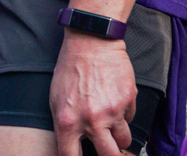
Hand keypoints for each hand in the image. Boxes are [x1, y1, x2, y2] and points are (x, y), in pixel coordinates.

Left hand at [50, 30, 135, 155]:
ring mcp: (113, 111)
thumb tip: (75, 146)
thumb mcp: (56, 100)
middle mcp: (92, 121)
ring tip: (113, 125)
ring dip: (120, 137)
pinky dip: (125, 114)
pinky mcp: (129, 99)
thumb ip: (66, 127)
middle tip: (111, 151)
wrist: (92, 41)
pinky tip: (116, 100)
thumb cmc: (70, 70)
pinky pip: (130, 118)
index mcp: (68, 123)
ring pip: (125, 141)